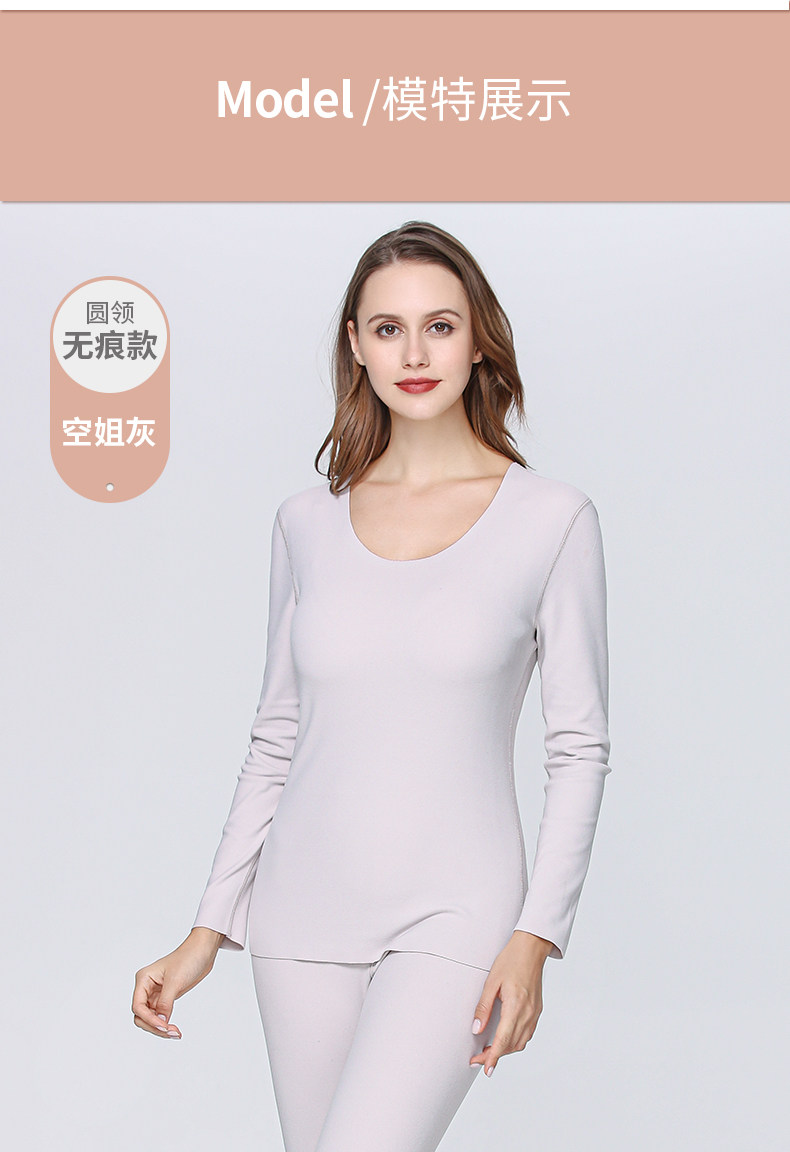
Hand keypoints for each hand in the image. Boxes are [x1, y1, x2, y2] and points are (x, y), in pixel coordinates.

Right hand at [132, 927, 224, 1038]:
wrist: (203, 951)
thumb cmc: (188, 958)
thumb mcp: (176, 980)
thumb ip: (166, 1003)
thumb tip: (161, 1022)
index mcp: (144, 979)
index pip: (138, 1006)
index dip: (149, 1019)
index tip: (164, 1026)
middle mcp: (146, 987)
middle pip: (142, 1016)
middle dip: (154, 1026)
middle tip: (172, 1033)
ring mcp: (156, 993)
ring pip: (150, 1018)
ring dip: (160, 1028)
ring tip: (176, 1033)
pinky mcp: (165, 998)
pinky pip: (160, 1016)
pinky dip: (166, 1024)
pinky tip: (175, 1030)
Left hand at [469, 930, 553, 1074]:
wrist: (531, 949)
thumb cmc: (511, 960)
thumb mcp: (491, 982)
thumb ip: (484, 1007)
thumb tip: (476, 1029)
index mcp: (516, 1005)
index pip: (503, 1039)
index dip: (493, 1057)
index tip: (485, 1068)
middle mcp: (528, 1012)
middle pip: (511, 1044)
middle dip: (495, 1056)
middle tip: (479, 1060)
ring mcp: (535, 1013)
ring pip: (520, 1042)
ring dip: (505, 1050)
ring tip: (489, 1052)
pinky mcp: (537, 1011)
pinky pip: (527, 1034)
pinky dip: (515, 1041)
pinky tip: (505, 1039)